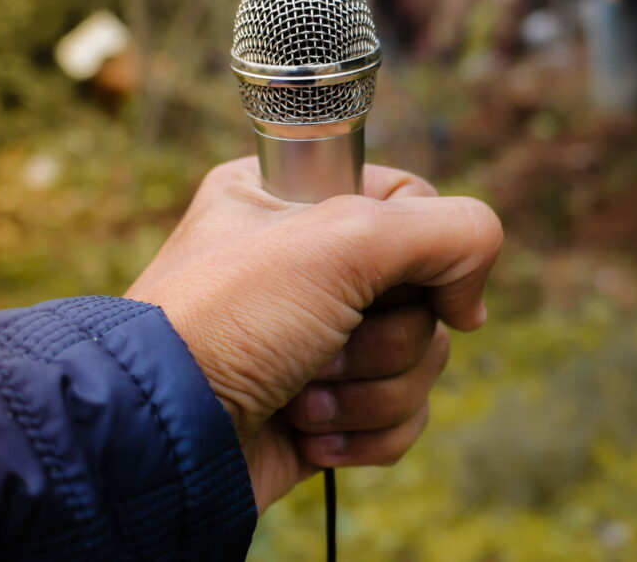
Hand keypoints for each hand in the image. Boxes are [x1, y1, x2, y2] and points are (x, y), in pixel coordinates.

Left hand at [125, 157, 501, 511]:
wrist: (165, 439)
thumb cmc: (229, 322)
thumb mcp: (341, 241)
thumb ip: (445, 231)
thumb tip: (471, 301)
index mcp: (297, 196)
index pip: (414, 201)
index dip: (424, 248)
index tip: (397, 284)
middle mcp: (312, 263)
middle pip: (427, 291)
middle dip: (385, 336)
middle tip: (324, 343)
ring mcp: (323, 336)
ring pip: (423, 358)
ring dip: (370, 389)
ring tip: (305, 395)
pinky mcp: (332, 403)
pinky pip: (403, 414)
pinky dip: (365, 431)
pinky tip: (308, 431)